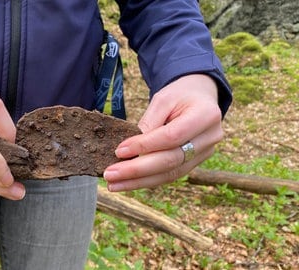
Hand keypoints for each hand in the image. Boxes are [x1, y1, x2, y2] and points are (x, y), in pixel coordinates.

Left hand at [103, 74, 223, 190]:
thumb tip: (129, 150)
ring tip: (113, 184)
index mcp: (206, 115)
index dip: (144, 146)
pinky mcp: (195, 163)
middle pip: (171, 160)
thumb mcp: (163, 99)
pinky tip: (127, 183)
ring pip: (169, 174)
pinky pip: (169, 175)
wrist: (200, 98)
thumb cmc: (179, 96)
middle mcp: (210, 138)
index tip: (118, 151)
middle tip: (110, 174)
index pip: (171, 136)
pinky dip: (147, 180)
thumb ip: (149, 123)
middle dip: (137, 170)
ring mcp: (205, 153)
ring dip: (139, 181)